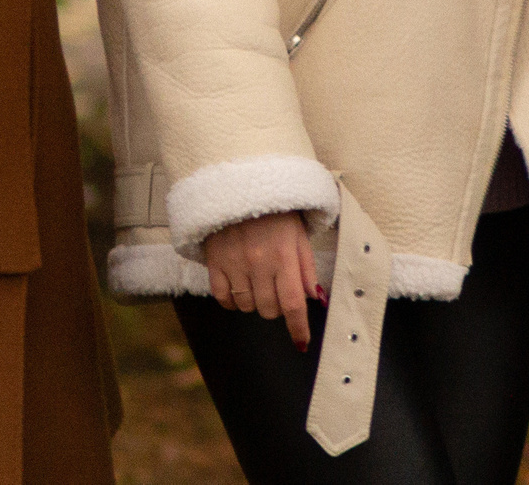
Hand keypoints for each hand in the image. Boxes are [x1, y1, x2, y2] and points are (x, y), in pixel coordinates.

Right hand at [202, 211, 319, 350]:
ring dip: (255, 303)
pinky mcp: (214, 262)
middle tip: (277, 289)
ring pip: (246, 306)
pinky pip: (222, 297)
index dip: (298, 328)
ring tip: (257, 282)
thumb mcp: (298, 234)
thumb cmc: (275, 212)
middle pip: (269, 309)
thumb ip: (306, 267)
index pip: (293, 304)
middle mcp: (259, 263)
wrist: (238, 186)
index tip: (301, 342)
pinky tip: (238, 288)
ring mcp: (234, 264)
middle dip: (276, 308)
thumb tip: (315, 298)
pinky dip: (231, 300)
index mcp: (284, 256)